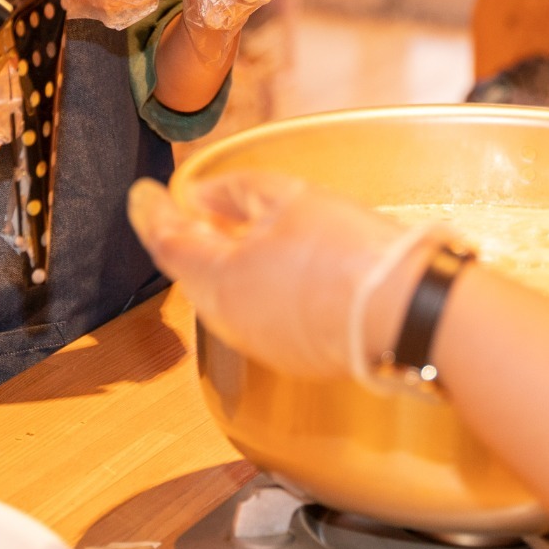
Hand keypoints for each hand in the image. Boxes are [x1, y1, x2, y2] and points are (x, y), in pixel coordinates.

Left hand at [128, 172, 432, 380]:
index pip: (165, 243)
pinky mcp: (291, 355)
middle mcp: (229, 320)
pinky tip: (277, 265)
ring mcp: (260, 343)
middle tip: (188, 205)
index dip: (150, 212)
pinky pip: (255, 315)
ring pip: (224, 296)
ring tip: (236, 229)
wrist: (406, 311)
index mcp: (218, 279)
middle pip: (192, 273)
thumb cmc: (348, 252)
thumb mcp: (286, 198)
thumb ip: (233, 193)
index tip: (142, 193)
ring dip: (222, 263)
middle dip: (186, 238)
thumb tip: (202, 200)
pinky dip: (254, 287)